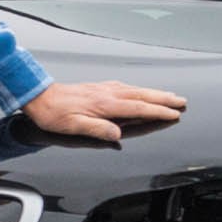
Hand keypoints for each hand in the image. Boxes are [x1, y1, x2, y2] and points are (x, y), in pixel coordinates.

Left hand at [21, 80, 186, 142]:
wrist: (39, 96)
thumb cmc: (54, 113)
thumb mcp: (73, 126)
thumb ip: (96, 129)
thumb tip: (116, 134)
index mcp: (104, 105)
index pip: (138, 108)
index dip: (158, 111)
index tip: (174, 113)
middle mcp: (107, 94)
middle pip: (142, 95)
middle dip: (164, 98)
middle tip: (182, 101)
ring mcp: (104, 89)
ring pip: (136, 90)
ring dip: (155, 93)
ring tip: (169, 95)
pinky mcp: (99, 87)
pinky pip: (125, 87)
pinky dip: (139, 89)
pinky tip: (141, 91)